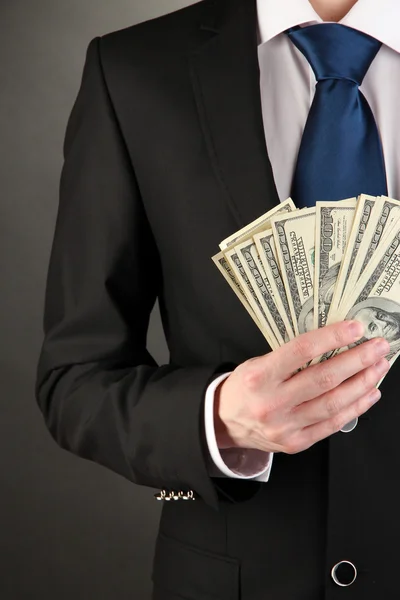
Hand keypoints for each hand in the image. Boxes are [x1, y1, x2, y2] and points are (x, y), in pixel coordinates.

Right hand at [214, 320, 389, 453]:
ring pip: (333, 403)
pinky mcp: (295, 443)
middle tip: (378, 347)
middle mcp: (272, 402)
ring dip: (363, 383)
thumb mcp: (257, 364)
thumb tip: (334, 342)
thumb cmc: (245, 387)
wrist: (224, 422)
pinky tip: (369, 393)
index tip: (356, 328)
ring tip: (378, 368)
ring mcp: (285, 426)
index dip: (332, 337)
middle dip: (358, 360)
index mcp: (260, 376)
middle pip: (324, 379)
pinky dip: (355, 408)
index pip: (301, 351)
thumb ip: (290, 357)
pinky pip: (332, 424)